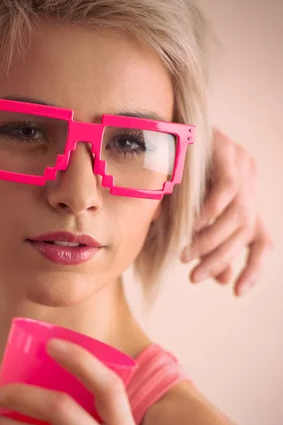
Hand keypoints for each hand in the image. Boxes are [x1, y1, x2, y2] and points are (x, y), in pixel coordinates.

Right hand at [181, 128, 273, 295]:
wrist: (162, 132)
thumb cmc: (171, 177)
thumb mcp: (187, 218)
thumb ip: (207, 245)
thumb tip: (223, 280)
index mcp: (245, 203)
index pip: (262, 242)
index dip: (253, 269)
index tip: (236, 292)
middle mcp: (250, 187)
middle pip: (247, 234)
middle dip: (219, 260)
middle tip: (194, 276)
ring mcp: (242, 168)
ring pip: (239, 216)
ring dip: (211, 241)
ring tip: (185, 254)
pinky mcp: (228, 152)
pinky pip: (228, 187)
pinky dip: (212, 210)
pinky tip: (194, 224)